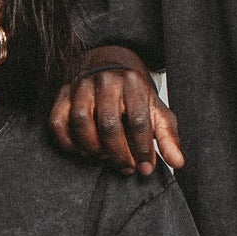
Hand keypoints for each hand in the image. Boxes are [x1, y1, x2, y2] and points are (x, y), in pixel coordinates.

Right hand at [50, 50, 183, 176]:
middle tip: (125, 167)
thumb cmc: (134, 95)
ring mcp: (81, 86)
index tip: (146, 168)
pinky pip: (58, 122)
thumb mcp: (156, 111)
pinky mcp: (62, 94)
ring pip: (81, 122)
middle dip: (118, 153)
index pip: (138, 120)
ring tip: (103, 158)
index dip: (142, 149)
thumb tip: (178, 162)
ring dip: (92, 148)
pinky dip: (68, 142)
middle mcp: (106, 81)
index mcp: (133, 83)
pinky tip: (82, 152)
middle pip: (108, 124)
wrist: (110, 67)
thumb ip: (168, 136)